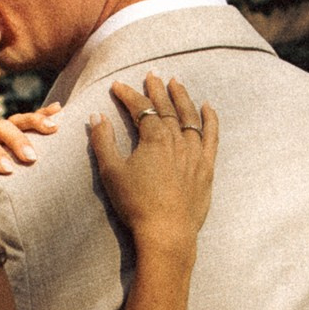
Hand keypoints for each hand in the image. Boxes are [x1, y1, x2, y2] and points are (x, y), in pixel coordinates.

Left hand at [0, 103, 61, 186]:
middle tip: (31, 158)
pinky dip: (42, 115)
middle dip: (17, 140)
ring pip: (16, 121)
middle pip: (1, 127)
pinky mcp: (10, 138)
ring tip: (53, 128)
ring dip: (35, 122)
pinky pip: (27, 123)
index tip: (7, 170)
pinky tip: (59, 110)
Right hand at [87, 73, 217, 256]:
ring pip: (190, 117)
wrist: (167, 233)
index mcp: (154, 138)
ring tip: (176, 83)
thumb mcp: (111, 172)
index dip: (128, 95)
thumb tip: (97, 117)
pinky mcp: (206, 167)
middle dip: (157, 90)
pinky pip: (211, 136)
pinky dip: (210, 119)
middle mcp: (177, 140)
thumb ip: (103, 141)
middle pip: (167, 107)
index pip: (141, 108)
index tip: (118, 86)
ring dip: (182, 97)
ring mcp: (195, 152)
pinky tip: (207, 107)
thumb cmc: (136, 204)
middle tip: (151, 76)